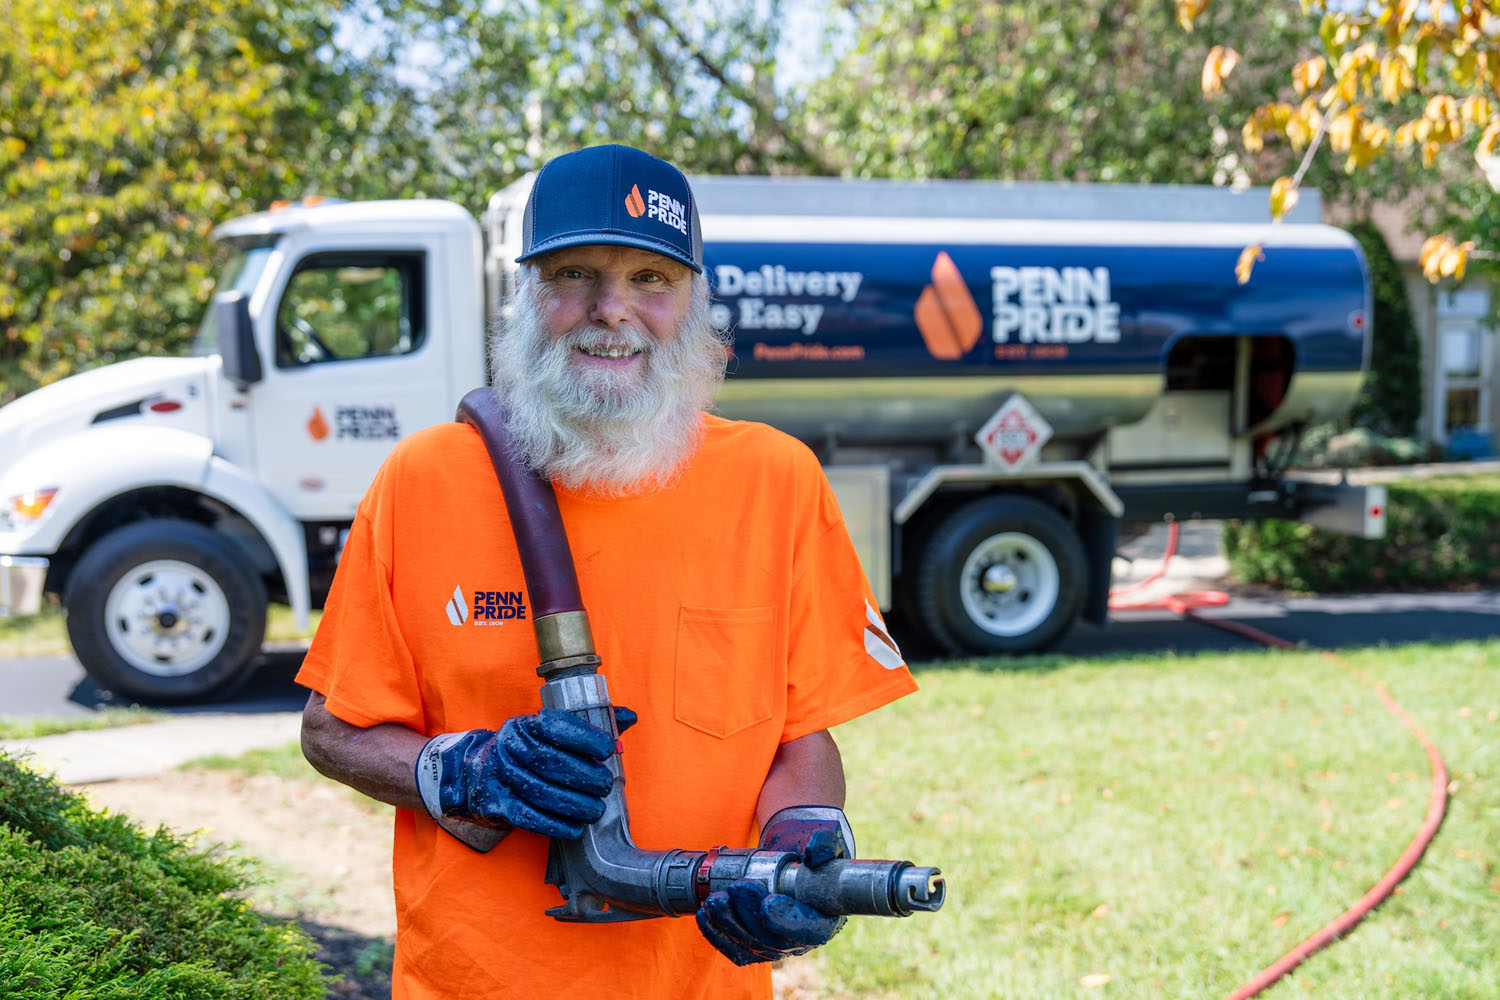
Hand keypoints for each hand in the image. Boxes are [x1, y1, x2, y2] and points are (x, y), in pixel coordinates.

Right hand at [416, 706, 635, 847]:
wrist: (475, 773)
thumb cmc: (528, 751)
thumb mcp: (550, 732)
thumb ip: (590, 724)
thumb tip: (630, 716)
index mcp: (526, 725)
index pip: (554, 726)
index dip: (583, 737)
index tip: (607, 748)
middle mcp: (509, 747)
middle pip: (547, 762)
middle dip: (582, 776)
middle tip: (605, 785)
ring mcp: (499, 776)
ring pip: (538, 792)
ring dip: (572, 804)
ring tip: (595, 811)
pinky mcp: (495, 803)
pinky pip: (526, 817)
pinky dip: (553, 825)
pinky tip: (575, 829)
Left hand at [695, 805, 849, 964]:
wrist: (793, 855)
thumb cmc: (812, 851)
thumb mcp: (828, 840)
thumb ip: (825, 843)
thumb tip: (813, 852)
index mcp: (826, 919)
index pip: (809, 930)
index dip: (787, 921)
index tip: (767, 902)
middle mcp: (802, 938)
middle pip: (773, 940)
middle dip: (749, 915)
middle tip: (737, 886)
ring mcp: (776, 944)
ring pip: (750, 945)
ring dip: (729, 923)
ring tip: (715, 898)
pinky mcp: (754, 944)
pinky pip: (734, 948)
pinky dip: (716, 934)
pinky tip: (705, 916)